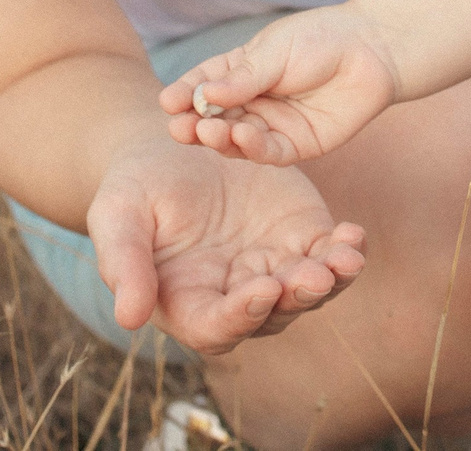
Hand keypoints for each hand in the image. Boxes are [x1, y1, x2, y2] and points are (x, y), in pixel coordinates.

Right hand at [84, 140, 366, 355]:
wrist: (174, 143)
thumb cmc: (136, 187)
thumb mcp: (117, 216)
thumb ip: (124, 264)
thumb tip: (129, 319)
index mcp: (189, 302)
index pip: (217, 326)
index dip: (239, 316)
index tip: (260, 290)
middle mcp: (236, 295)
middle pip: (272, 314)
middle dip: (295, 298)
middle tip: (312, 277)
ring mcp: (273, 267)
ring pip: (309, 291)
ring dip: (330, 280)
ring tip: (344, 258)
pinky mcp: (300, 235)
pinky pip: (328, 253)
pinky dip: (344, 249)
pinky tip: (353, 235)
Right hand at [156, 5, 402, 165]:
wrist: (372, 50)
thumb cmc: (320, 39)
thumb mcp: (273, 51)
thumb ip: (242, 78)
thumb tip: (204, 96)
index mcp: (240, 73)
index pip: (204, 86)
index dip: (185, 95)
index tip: (168, 102)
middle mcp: (252, 102)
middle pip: (215, 118)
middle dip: (194, 123)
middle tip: (179, 127)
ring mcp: (273, 126)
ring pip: (236, 140)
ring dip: (219, 137)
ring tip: (207, 130)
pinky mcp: (297, 146)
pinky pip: (268, 153)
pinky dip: (252, 147)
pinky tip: (242, 135)